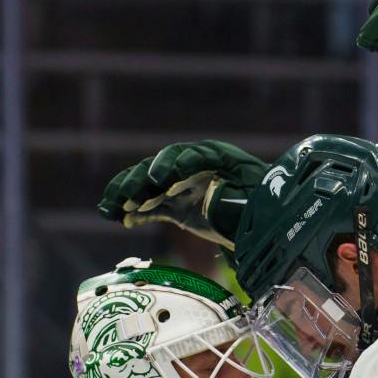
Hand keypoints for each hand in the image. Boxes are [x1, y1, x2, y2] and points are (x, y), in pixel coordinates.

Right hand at [97, 141, 268, 249]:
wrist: (269, 219)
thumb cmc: (267, 206)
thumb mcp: (256, 201)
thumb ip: (234, 198)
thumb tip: (213, 199)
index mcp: (217, 157)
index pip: (190, 157)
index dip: (172, 167)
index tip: (159, 181)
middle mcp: (194, 166)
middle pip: (161, 167)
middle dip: (140, 181)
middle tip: (126, 198)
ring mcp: (182, 184)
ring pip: (148, 184)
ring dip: (127, 195)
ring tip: (108, 209)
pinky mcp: (176, 204)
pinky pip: (152, 206)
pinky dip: (137, 213)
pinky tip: (122, 220)